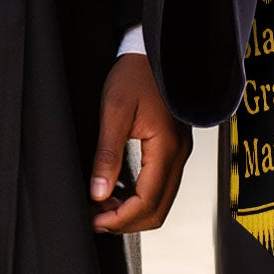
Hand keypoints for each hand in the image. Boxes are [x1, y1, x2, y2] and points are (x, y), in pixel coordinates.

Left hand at [89, 52, 190, 233]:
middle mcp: (178, 155)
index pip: (147, 202)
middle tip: (95, 219)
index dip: (120, 219)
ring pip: (160, 201)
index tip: (94, 221)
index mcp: (166, 148)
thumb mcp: (114, 111)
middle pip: (157, 210)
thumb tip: (98, 193)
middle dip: (126, 221)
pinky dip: (140, 197)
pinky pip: (161, 185)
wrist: (153, 52)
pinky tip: (118, 191)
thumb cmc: (134, 74)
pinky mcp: (173, 148)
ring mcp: (179, 153)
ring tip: (101, 206)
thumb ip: (107, 154)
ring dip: (132, 211)